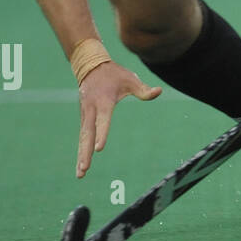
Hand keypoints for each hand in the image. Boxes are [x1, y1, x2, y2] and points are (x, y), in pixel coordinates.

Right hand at [77, 62, 160, 178]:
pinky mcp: (84, 118)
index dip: (102, 134)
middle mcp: (91, 110)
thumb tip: (159, 91)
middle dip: (85, 153)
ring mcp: (85, 115)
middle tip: (84, 169)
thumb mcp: (130, 79)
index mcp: (104, 102)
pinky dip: (81, 149)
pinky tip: (82, 164)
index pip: (103, 121)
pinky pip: (83, 136)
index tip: (99, 149)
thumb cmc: (115, 75)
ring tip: (81, 174)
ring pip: (83, 138)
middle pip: (88, 135)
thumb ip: (143, 89)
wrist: (92, 67)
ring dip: (81, 156)